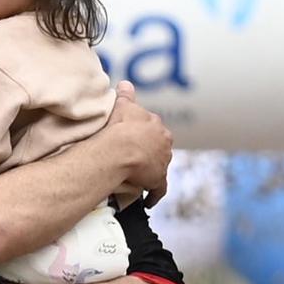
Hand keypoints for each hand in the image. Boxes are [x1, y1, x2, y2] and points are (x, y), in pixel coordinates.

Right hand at [103, 83, 172, 205]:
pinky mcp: (158, 179)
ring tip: (138, 177)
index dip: (144, 135)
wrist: (121, 148)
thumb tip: (126, 83)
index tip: (135, 139)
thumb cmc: (119, 127)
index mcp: (156, 124)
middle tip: (137, 158)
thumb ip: (126, 95)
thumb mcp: (122, 106)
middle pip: (159, 148)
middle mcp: (164, 142)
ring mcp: (162, 162)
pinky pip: (158, 190)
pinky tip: (149, 200)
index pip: (153, 129)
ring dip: (151, 171)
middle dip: (151, 152)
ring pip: (159, 167)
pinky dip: (154, 195)